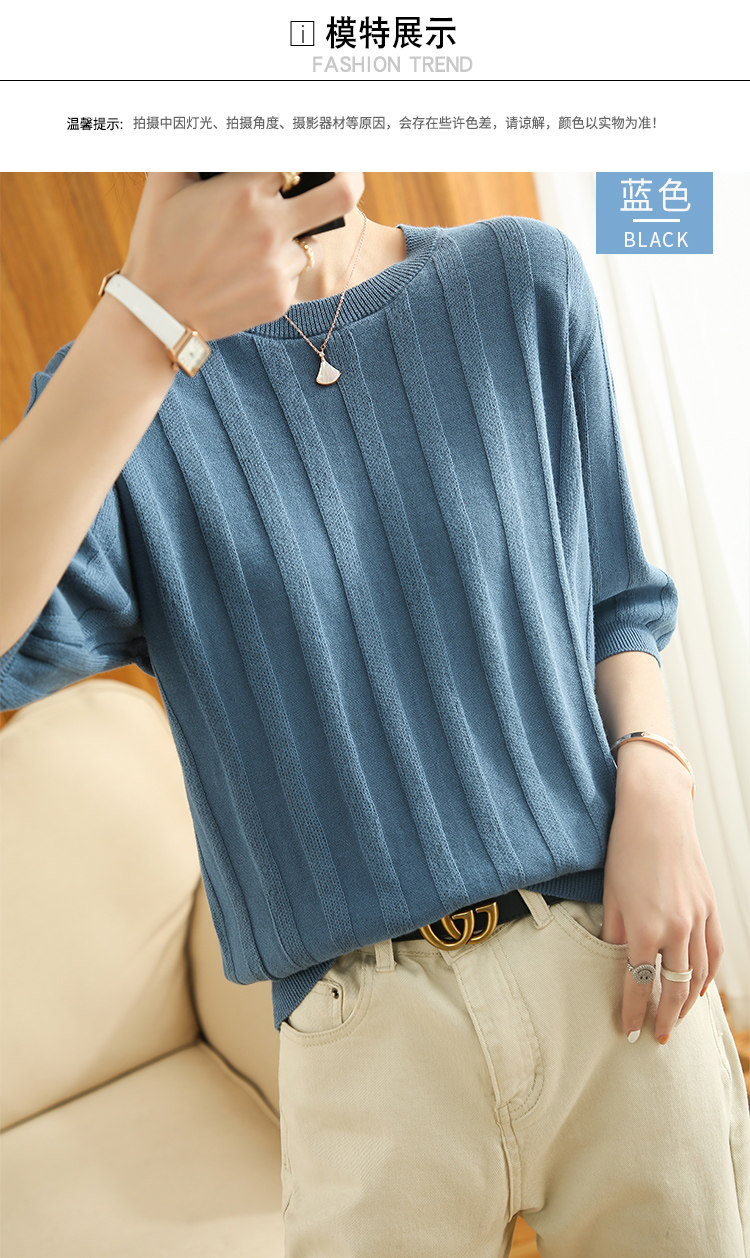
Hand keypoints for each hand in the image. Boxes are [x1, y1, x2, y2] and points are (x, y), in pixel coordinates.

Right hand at [119, 172, 362, 339]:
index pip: (298, 158)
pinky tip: (247, 272)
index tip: (309, 152)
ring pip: (312, 239)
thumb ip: (191, 148)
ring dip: (296, 235)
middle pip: (343, 193)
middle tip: (347, 172)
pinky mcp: (281, 298)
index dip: (305, 153)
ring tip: (260, 241)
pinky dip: (280, 267)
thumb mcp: (164, 185)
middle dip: (350, 176)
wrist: (157, 315)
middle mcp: (269, 227)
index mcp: (244, 191)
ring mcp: (279, 266)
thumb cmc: (157, 244)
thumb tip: (208, 123)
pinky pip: (295, 272)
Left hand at [600, 744, 723, 1042]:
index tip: (627, 1033)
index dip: (632, 1012)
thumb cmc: (624, 850)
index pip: (638, 984)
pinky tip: (698, 990)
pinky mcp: (710, 907)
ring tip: (675, 1019)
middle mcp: (676, 929)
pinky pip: (714, 953)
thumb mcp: (610, 896)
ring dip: (687, 1003)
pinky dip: (707, 977)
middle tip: (657, 1038)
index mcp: (644, 929)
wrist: (656, 813)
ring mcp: (698, 919)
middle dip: (664, 1017)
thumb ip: (613, 934)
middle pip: (672, 988)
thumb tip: (614, 963)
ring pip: (697, 976)